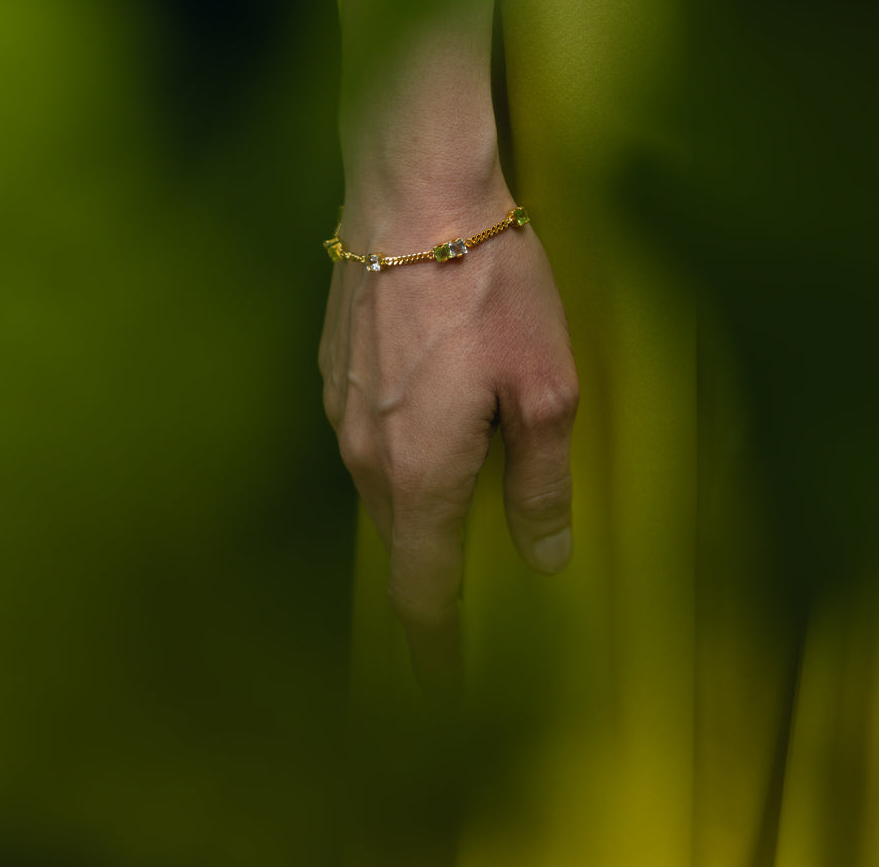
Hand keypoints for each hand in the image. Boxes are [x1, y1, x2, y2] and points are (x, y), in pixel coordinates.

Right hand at [318, 185, 578, 688]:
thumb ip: (544, 481)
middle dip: (429, 571)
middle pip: (400, 538)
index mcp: (421, 470)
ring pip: (381, 484)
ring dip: (415, 502)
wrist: (413, 190)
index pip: (421, 587)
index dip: (433, 645)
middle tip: (464, 592)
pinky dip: (399, 447)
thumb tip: (546, 559)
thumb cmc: (489, 282)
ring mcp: (339, 406)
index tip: (440, 688)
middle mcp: (367, 451)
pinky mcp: (332, 366)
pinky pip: (368, 434)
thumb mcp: (546, 387)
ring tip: (457, 492)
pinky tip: (432, 412)